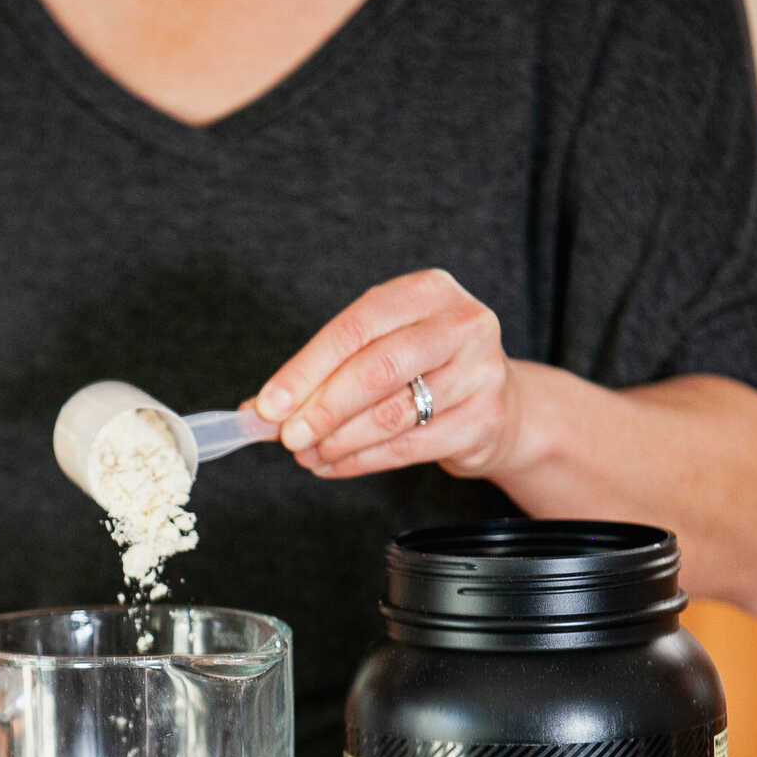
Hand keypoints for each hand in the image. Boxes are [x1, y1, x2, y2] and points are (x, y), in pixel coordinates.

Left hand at [254, 268, 522, 479]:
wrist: (498, 407)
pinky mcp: (484, 420)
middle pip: (377, 368)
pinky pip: (409, 447)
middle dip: (323, 408)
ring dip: (339, 440)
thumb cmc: (425, 370)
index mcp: (428, 291)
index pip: (356, 327)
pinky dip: (361, 461)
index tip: (268, 405)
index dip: (306, 368)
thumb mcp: (379, 351)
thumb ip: (322, 374)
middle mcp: (462, 323)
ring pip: (393, 413)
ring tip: (307, 454)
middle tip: (287, 437)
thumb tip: (258, 411)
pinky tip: (333, 466)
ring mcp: (481, 372)